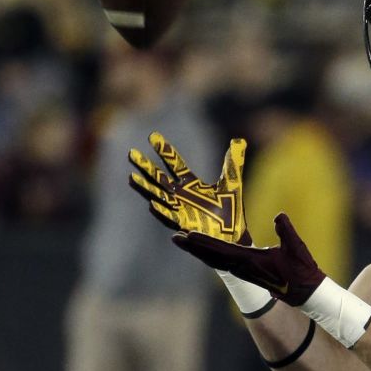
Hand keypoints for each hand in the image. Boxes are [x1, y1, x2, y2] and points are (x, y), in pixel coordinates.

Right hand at [128, 132, 249, 243]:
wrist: (234, 235)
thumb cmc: (231, 210)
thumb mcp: (232, 182)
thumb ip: (233, 163)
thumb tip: (239, 140)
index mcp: (191, 184)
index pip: (175, 163)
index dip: (164, 150)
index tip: (152, 136)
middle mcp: (181, 195)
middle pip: (159, 178)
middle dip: (146, 166)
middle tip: (131, 152)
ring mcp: (180, 210)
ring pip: (158, 196)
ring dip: (145, 188)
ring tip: (132, 177)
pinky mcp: (185, 225)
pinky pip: (171, 218)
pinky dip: (162, 211)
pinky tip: (152, 204)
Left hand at [171, 213, 325, 305]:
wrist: (306, 292)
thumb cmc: (302, 270)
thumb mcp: (296, 248)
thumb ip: (286, 231)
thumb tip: (279, 216)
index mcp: (251, 261)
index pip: (223, 250)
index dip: (204, 243)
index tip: (188, 236)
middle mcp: (243, 267)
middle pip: (212, 256)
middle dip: (193, 247)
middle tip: (174, 238)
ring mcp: (244, 270)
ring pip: (215, 260)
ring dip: (199, 250)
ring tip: (183, 241)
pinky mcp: (247, 271)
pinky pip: (223, 261)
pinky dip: (210, 254)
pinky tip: (204, 250)